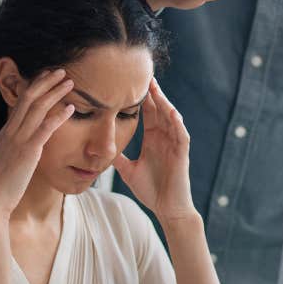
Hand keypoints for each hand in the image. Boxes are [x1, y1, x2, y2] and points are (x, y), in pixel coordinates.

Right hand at [0, 69, 73, 217]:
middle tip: (61, 71)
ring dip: (55, 92)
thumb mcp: (8, 159)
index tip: (46, 76)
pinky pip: (46, 128)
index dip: (34, 86)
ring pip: (38, 107)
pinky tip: (71, 108)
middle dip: (46, 81)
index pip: (20, 101)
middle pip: (29, 97)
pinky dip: (59, 115)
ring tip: (70, 82)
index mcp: (6, 132)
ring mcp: (19, 140)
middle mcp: (11, 131)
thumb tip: (28, 143)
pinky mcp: (28, 151)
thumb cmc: (2, 184)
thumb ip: (17, 147)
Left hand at [113, 78, 197, 223]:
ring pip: (170, 118)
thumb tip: (101, 149)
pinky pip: (181, 135)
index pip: (147, 113)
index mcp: (153, 139)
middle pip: (159, 109)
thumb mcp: (129, 171)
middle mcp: (164, 138)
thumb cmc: (151, 190)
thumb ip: (118, 158)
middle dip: (153, 93)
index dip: (141, 97)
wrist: (167, 209)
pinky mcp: (181, 154)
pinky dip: (177, 123)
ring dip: (164, 103)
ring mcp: (174, 145)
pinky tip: (170, 112)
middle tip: (144, 74)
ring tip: (156, 88)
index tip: (131, 81)